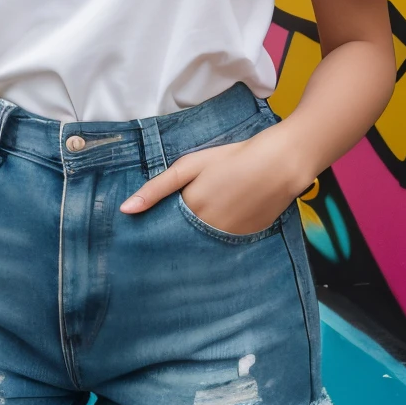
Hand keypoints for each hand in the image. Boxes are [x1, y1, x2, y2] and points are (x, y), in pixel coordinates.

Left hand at [120, 125, 308, 235]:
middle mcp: (208, 232)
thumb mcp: (190, 166)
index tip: (145, 232)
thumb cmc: (232, 158)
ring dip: (197, 239)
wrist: (279, 164)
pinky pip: (225, 245)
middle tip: (172, 230)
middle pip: (183, 241)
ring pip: (204, 245)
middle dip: (175, 238)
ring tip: (203, 220)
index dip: (156, 228)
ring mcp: (230, 239)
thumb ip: (157, 188)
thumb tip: (125, 209)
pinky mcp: (247, 240)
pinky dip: (219, 238)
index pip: (164, 231)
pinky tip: (225, 220)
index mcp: (190, 212)